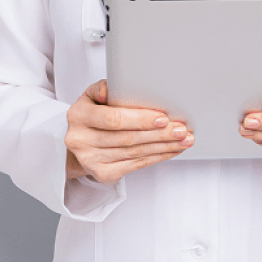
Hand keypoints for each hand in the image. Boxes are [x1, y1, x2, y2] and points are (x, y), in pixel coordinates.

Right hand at [65, 80, 192, 183]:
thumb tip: (113, 87)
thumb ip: (103, 88)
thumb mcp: (92, 96)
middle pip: (128, 138)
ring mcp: (91, 160)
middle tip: (181, 129)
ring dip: (163, 146)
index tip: (163, 118)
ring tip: (183, 139)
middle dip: (159, 134)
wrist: (78, 143)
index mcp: (78, 116)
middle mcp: (81, 140)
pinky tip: (171, 150)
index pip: (113, 119)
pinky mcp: (102, 174)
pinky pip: (135, 165)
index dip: (140, 119)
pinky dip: (157, 157)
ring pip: (135, 153)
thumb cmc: (91, 114)